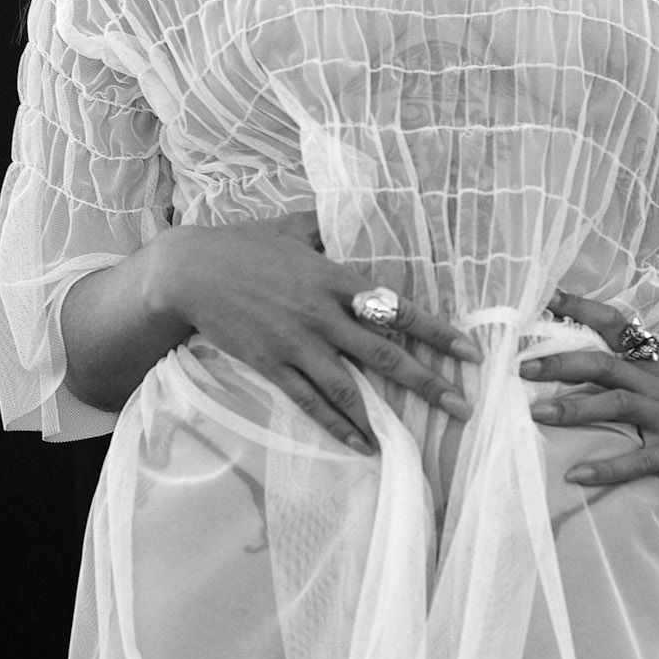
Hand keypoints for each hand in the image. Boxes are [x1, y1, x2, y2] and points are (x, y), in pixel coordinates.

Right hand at [154, 211, 480, 454]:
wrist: (188, 271)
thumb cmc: (241, 245)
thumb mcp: (292, 227)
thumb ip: (326, 227)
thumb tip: (351, 214)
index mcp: (334, 277)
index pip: (398, 308)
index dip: (437, 331)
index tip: (470, 351)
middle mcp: (322, 314)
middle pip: (385, 354)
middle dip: (428, 383)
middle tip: (461, 407)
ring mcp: (296, 344)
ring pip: (350, 387)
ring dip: (383, 416)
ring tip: (411, 441)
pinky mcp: (270, 365)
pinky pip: (310, 402)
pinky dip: (338, 426)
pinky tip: (361, 444)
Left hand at [521, 289, 658, 493]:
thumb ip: (623, 372)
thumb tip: (568, 364)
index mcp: (649, 365)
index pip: (614, 325)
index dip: (581, 309)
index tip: (545, 298)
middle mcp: (655, 384)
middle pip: (604, 364)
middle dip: (561, 363)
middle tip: (522, 368)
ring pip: (616, 405)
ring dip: (574, 409)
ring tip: (536, 414)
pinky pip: (637, 460)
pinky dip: (605, 468)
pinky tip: (576, 475)